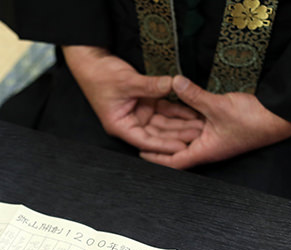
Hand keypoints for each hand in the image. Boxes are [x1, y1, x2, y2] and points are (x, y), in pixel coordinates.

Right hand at [63, 46, 203, 153]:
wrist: (92, 62)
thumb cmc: (99, 76)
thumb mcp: (127, 82)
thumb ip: (151, 85)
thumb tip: (172, 84)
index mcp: (121, 126)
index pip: (145, 140)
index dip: (164, 145)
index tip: (181, 147)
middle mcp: (130, 123)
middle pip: (157, 134)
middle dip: (177, 135)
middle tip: (196, 134)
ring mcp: (138, 113)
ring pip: (163, 123)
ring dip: (180, 124)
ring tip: (198, 124)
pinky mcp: (144, 102)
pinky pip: (163, 109)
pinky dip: (176, 110)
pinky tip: (192, 111)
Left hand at [140, 75, 290, 167]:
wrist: (280, 117)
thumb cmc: (254, 120)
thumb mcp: (218, 106)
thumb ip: (194, 95)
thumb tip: (174, 83)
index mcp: (205, 151)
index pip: (174, 161)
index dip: (156, 158)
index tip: (140, 153)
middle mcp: (208, 146)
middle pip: (178, 146)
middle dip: (161, 139)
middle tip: (142, 130)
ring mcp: (215, 137)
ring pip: (188, 133)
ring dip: (173, 126)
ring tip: (154, 117)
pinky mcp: (221, 125)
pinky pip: (199, 123)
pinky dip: (188, 116)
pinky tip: (178, 105)